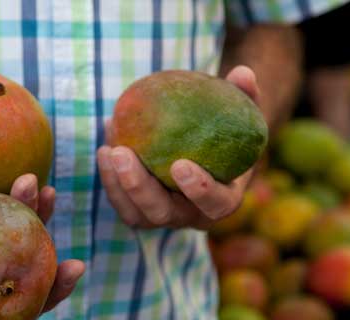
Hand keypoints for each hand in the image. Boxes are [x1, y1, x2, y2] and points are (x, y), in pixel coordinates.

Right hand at [0, 175, 84, 319]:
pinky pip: (30, 227)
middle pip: (26, 304)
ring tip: (53, 202)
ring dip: (49, 233)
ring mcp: (5, 264)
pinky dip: (38, 209)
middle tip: (74, 267)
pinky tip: (46, 189)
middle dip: (55, 287)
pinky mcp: (12, 237)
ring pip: (36, 262)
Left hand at [97, 65, 260, 229]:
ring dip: (118, 185)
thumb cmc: (228, 133)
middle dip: (140, 188)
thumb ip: (244, 96)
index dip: (200, 189)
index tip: (180, 164)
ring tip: (109, 150)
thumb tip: (242, 72)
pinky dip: (110, 179)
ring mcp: (165, 218)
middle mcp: (192, 216)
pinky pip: (122, 204)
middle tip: (123, 154)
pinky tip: (105, 148)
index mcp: (224, 200)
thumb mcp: (242, 115)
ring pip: (137, 214)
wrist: (208, 158)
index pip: (216, 204)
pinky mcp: (142, 213)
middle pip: (164, 213)